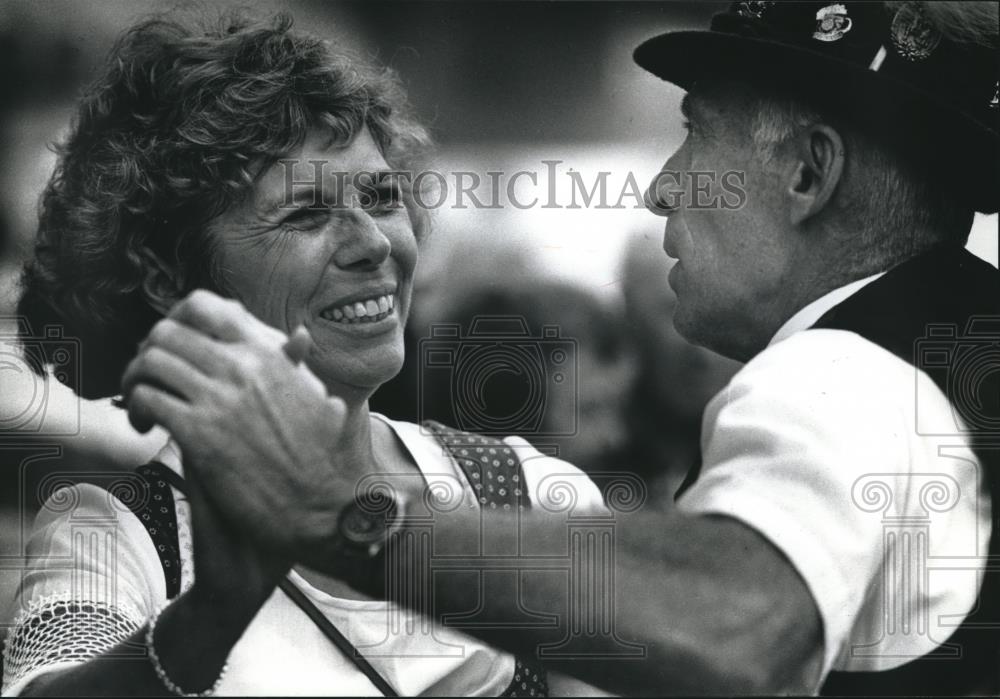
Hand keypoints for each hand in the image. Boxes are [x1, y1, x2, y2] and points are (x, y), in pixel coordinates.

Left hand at [121, 290, 356, 559]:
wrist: (324, 502)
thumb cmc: (326, 453)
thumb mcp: (319, 396)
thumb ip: (298, 364)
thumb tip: (300, 336)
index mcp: (266, 350)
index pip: (202, 306)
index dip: (175, 319)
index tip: (170, 343)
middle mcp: (241, 365)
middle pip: (166, 332)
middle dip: (149, 352)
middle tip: (150, 377)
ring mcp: (219, 398)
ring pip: (150, 364)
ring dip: (136, 381)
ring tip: (143, 403)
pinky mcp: (200, 433)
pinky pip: (147, 400)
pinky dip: (137, 410)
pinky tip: (147, 427)